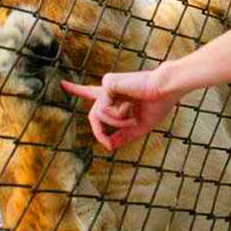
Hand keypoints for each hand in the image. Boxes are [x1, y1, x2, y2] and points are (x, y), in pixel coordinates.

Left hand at [61, 69, 178, 150]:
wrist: (167, 89)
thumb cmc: (159, 103)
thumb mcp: (140, 125)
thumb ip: (124, 136)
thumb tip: (108, 146)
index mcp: (117, 95)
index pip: (92, 93)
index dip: (77, 90)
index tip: (63, 84)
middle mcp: (109, 89)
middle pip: (94, 117)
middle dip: (102, 131)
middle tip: (122, 131)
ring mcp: (107, 85)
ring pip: (98, 115)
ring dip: (118, 122)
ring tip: (135, 111)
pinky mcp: (107, 83)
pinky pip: (103, 110)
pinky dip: (118, 114)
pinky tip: (131, 103)